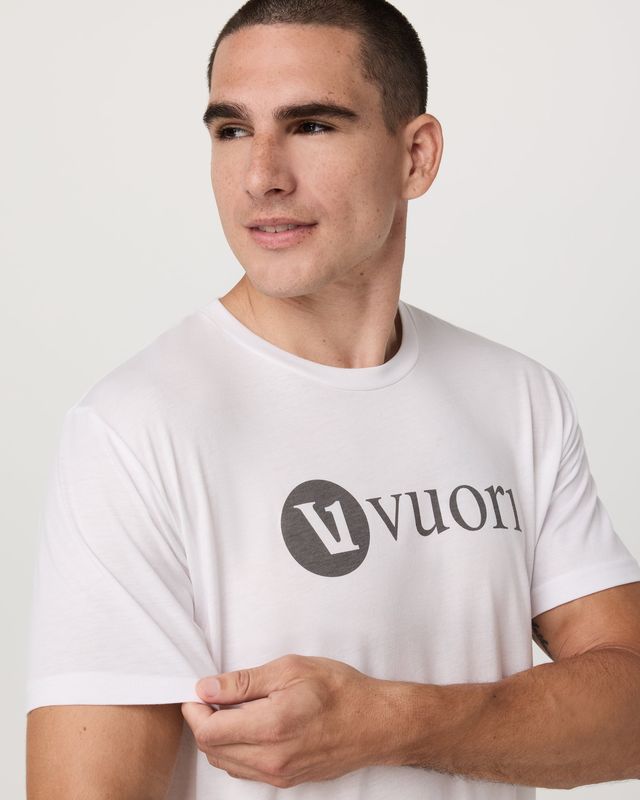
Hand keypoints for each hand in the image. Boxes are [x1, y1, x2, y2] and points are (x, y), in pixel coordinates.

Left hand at [181, 653, 390, 787]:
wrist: (375, 722)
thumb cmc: (339, 690)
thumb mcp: (290, 669)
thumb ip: (244, 682)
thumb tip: (208, 688)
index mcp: (270, 726)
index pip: (208, 730)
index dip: (194, 710)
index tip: (196, 692)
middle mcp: (271, 759)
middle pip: (212, 749)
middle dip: (203, 721)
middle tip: (212, 696)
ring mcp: (278, 774)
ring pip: (226, 763)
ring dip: (218, 737)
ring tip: (231, 708)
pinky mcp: (286, 781)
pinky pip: (245, 770)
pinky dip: (236, 749)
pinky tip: (248, 726)